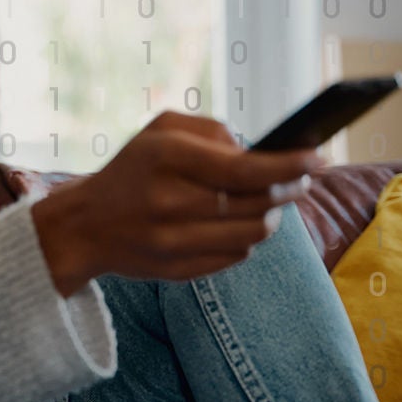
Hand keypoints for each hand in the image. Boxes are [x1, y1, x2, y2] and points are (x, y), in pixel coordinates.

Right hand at [31, 111, 322, 295]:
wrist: (84, 227)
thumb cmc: (131, 171)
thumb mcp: (159, 131)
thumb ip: (211, 130)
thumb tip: (258, 152)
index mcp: (165, 158)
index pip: (245, 168)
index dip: (289, 166)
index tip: (317, 159)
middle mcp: (168, 202)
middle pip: (258, 203)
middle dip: (288, 190)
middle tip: (299, 181)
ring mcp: (171, 242)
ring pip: (254, 234)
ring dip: (271, 217)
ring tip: (267, 204)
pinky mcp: (176, 271)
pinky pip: (235, 257)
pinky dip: (244, 240)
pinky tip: (232, 226)